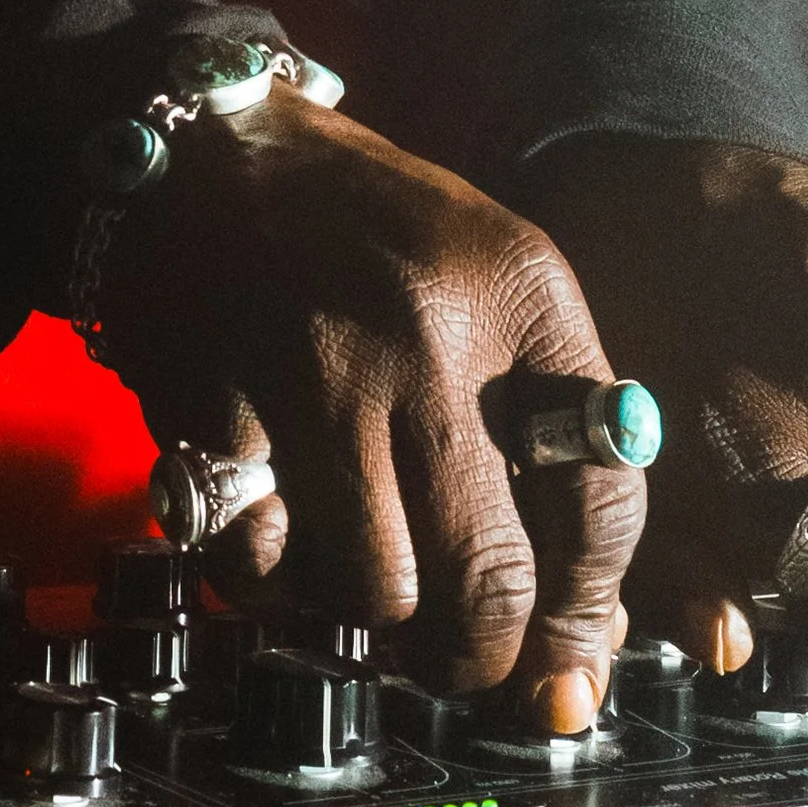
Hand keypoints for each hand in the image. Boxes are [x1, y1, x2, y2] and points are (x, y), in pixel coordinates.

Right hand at [91, 89, 643, 720]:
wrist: (205, 148)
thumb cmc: (363, 229)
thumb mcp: (491, 279)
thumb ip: (550, 425)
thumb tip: (586, 618)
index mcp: (521, 291)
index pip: (603, 498)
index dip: (590, 605)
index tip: (570, 646)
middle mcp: (431, 333)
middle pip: (492, 581)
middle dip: (484, 656)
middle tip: (465, 658)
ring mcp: (317, 373)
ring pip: (380, 594)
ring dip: (376, 617)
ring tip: (365, 573)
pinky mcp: (215, 408)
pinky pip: (264, 569)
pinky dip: (276, 583)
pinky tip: (282, 533)